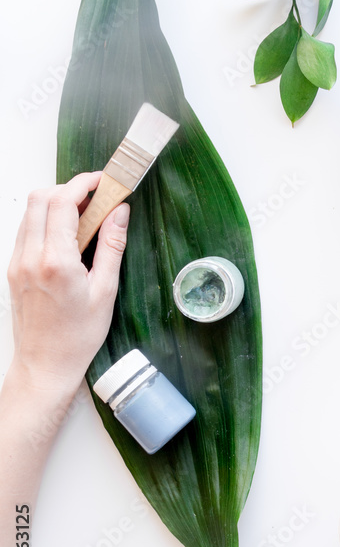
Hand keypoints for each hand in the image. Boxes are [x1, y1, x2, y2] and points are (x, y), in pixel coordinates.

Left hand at [6, 172, 129, 404]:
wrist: (44, 366)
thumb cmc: (77, 337)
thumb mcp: (105, 291)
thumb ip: (112, 246)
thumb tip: (120, 212)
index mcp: (56, 261)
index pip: (62, 202)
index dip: (84, 184)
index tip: (103, 181)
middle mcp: (30, 257)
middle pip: (40, 198)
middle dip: (69, 188)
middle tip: (96, 197)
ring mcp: (17, 262)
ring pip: (30, 211)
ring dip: (55, 203)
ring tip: (84, 216)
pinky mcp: (13, 269)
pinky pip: (26, 230)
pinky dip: (45, 220)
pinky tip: (66, 235)